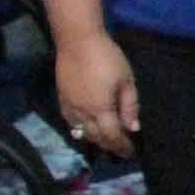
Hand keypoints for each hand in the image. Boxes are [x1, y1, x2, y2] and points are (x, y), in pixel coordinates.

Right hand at [55, 28, 141, 156]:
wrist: (77, 41)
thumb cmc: (107, 58)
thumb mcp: (127, 80)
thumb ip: (130, 105)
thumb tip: (133, 127)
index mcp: (101, 109)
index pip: (112, 136)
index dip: (122, 146)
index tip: (131, 152)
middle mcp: (82, 112)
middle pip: (96, 137)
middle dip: (109, 146)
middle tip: (121, 150)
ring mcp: (69, 106)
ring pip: (81, 132)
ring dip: (95, 139)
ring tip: (107, 141)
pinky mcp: (61, 99)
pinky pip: (70, 122)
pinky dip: (80, 129)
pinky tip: (87, 129)